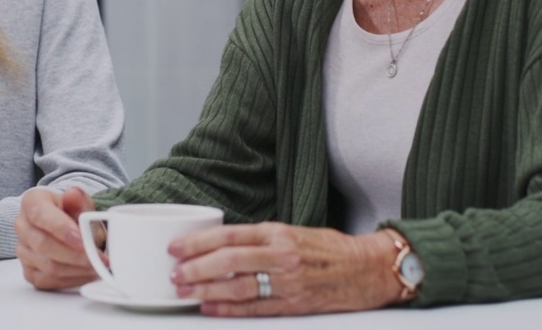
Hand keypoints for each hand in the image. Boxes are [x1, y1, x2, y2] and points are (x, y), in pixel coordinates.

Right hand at [16, 186, 102, 289]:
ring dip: (77, 269)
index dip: (61, 229)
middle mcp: (22, 226)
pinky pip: (49, 281)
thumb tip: (74, 194)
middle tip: (98, 258)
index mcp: (32, 202)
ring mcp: (23, 250)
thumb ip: (78, 200)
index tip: (82, 240)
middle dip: (75, 255)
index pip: (41, 216)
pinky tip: (87, 274)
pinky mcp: (29, 271)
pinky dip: (71, 280)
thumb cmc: (72, 213)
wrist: (66, 226)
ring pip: (48, 267)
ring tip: (98, 266)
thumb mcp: (80, 201)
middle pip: (44, 245)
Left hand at [168, 223, 403, 316]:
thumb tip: (221, 246)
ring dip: (206, 290)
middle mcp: (281, 255)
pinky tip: (211, 309)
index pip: (230, 235)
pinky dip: (229, 310)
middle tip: (175, 273)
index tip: (176, 247)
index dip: (199, 241)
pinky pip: (255, 309)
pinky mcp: (294, 305)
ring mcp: (288, 282)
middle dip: (195, 268)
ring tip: (185, 292)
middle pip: (228, 261)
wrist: (367, 269)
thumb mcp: (293, 232)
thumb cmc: (329, 249)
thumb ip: (260, 239)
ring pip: (237, 287)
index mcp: (278, 233)